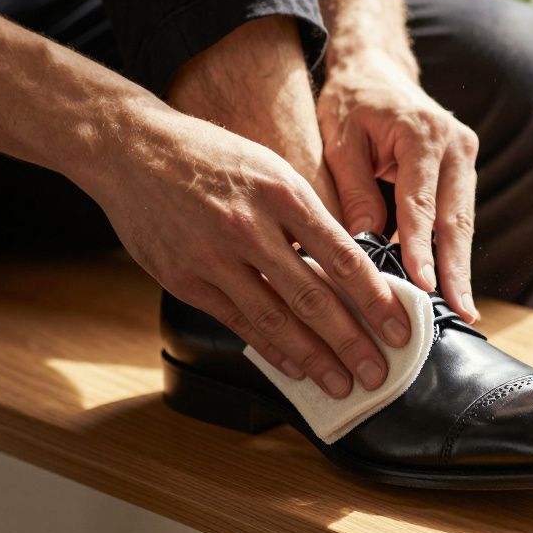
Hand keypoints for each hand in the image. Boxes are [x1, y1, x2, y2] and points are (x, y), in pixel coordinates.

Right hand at [81, 106, 411, 397]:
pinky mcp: (186, 279)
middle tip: (378, 372)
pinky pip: (237, 323)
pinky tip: (294, 366)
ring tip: (341, 382)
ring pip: (276, 319)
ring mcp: (214, 257)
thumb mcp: (270, 169)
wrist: (133, 150)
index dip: (376, 300)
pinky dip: (270, 349)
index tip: (400, 329)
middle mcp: (251, 226)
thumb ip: (307, 216)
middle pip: (314, 297)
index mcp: (283, 192)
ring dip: (315, 358)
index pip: (344, 257)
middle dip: (352, 342)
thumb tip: (348, 269)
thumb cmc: (212, 157)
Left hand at [317, 50, 480, 320]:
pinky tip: (451, 284)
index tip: (421, 286)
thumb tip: (364, 247)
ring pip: (463, 222)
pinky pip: (458, 216)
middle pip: (456, 219)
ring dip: (460, 267)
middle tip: (459, 313)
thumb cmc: (352, 103)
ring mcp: (466, 156)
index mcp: (423, 134)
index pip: (421, 204)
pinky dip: (453, 250)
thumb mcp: (340, 143)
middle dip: (456, 270)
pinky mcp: (464, 169)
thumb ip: (354, 193)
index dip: (420, 249)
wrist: (376, 69)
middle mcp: (455, 144)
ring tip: (460, 309)